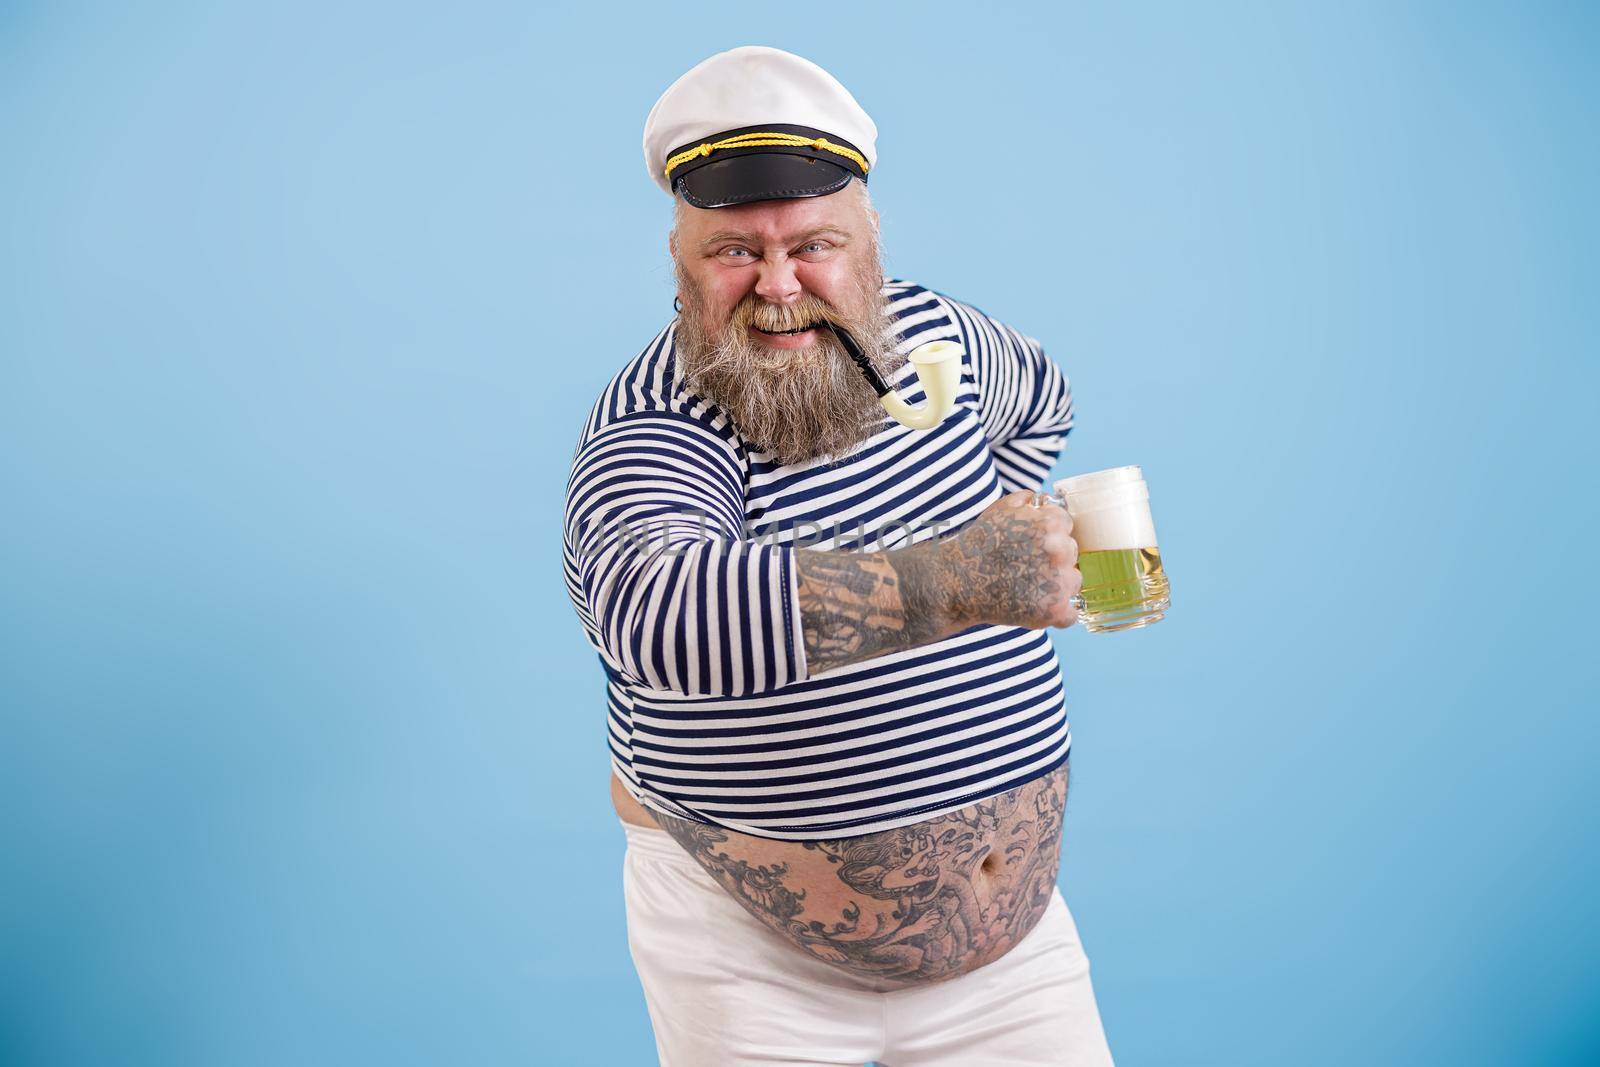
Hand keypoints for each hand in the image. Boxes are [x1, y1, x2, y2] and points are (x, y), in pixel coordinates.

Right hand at [936, 490, 1081, 629]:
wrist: (957, 581)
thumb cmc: (978, 544)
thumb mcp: (1000, 509)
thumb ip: (1028, 500)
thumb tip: (1046, 502)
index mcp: (1052, 523)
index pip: (1067, 526)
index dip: (1048, 535)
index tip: (1031, 545)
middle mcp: (1060, 551)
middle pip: (1071, 554)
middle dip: (1053, 559)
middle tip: (1025, 565)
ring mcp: (1059, 582)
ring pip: (1074, 582)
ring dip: (1057, 585)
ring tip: (1028, 586)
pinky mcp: (1053, 611)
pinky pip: (1071, 614)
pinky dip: (1056, 613)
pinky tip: (1036, 607)